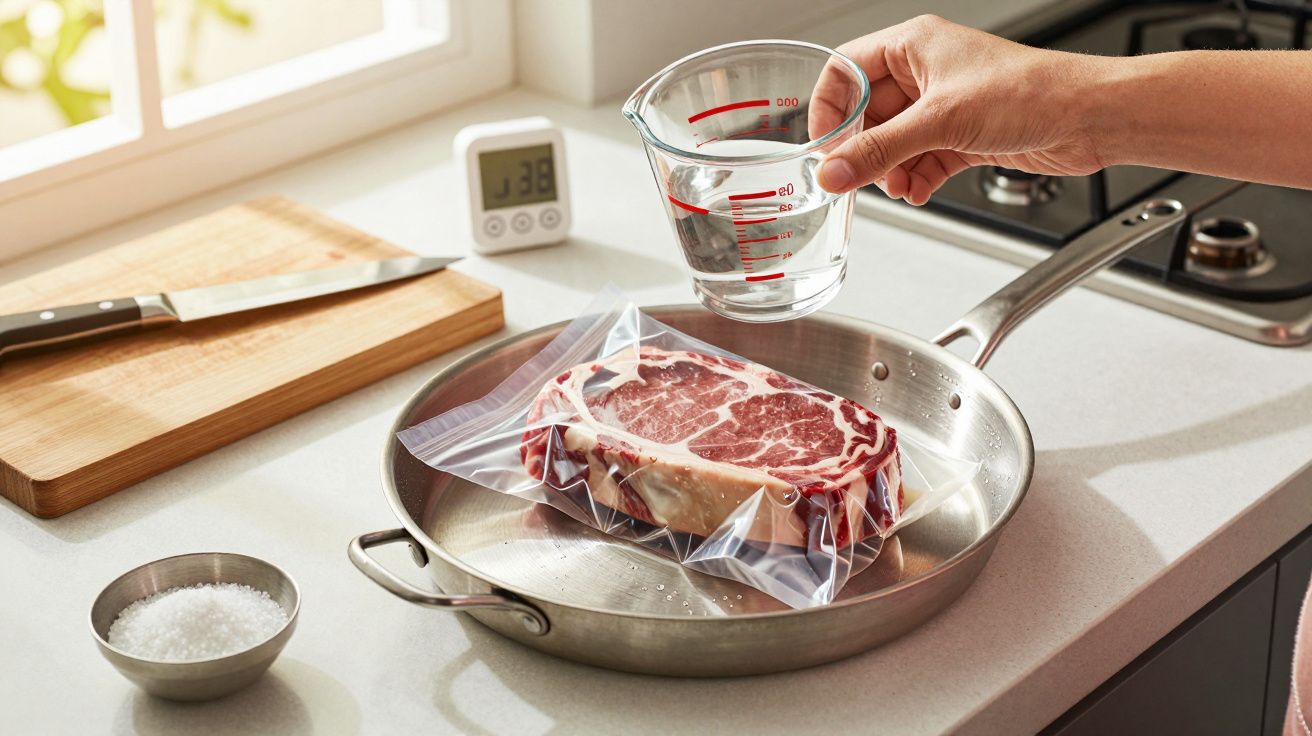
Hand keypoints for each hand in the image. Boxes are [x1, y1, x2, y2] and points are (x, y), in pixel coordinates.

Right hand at [812, 15, 1104, 204]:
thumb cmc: (1031, 91)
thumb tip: (832, 171)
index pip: (846, 71)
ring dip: (890, 170)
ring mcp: (943, 105)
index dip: (829, 108)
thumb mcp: (941, 122)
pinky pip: (919, 159)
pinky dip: (915, 178)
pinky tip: (920, 190)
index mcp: (914, 45)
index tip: (823, 145)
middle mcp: (926, 72)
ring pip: (893, 142)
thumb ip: (879, 152)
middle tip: (857, 177)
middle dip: (864, 150)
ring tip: (899, 186)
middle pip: (868, 114)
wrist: (1087, 118)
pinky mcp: (961, 135)